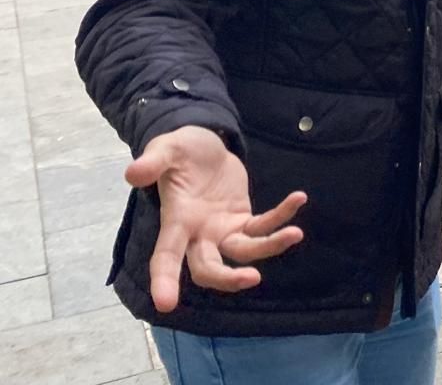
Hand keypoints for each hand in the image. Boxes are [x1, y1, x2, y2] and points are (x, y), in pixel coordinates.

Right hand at [125, 126, 305, 312]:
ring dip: (269, 247)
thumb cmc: (179, 151)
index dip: (164, 280)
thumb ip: (152, 162)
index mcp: (176, 221)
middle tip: (253, 279)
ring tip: (295, 234)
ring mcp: (223, 230)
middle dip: (228, 279)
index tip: (165, 306)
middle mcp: (199, 234)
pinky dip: (281, 215)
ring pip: (244, 251)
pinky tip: (299, 198)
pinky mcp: (243, 219)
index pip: (166, 256)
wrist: (203, 146)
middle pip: (209, 268)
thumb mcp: (166, 149)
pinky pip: (263, 225)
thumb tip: (132, 174)